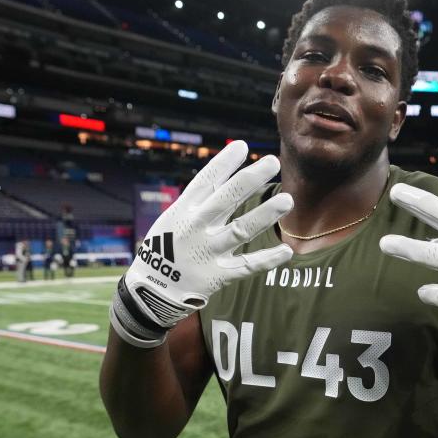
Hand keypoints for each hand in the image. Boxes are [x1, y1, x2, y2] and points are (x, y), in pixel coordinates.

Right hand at [110, 140, 292, 347]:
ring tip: (287, 200)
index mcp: (183, 211)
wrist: (150, 291)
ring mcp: (208, 252)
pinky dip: (267, 260)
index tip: (242, 146)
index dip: (223, 164)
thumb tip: (230, 175)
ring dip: (265, 215)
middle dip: (249, 179)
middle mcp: (196, 228)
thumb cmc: (166, 248)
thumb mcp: (173, 219)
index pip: (205, 182)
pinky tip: (287, 251)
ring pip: (241, 230)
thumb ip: (200, 202)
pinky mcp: (218, 276)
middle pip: (226, 200)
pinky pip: (247, 266)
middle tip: (272, 162)